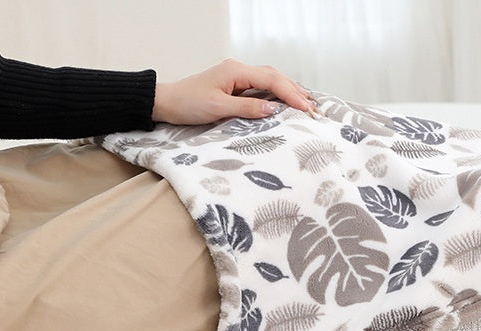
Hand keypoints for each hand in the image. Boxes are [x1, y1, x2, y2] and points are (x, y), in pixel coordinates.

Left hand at [151, 58, 315, 124]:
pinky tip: (285, 101)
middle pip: (274, 76)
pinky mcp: (234, 86)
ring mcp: (237, 77)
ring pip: (269, 80)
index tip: (306, 109)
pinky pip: (261, 87)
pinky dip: (276, 93)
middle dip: (295, 90)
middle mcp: (238, 70)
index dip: (290, 95)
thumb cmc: (188, 104)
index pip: (271, 81)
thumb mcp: (217, 108)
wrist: (167, 102)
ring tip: (306, 102)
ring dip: (288, 90)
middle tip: (313, 106)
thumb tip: (272, 110)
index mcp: (236, 71)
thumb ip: (246, 109)